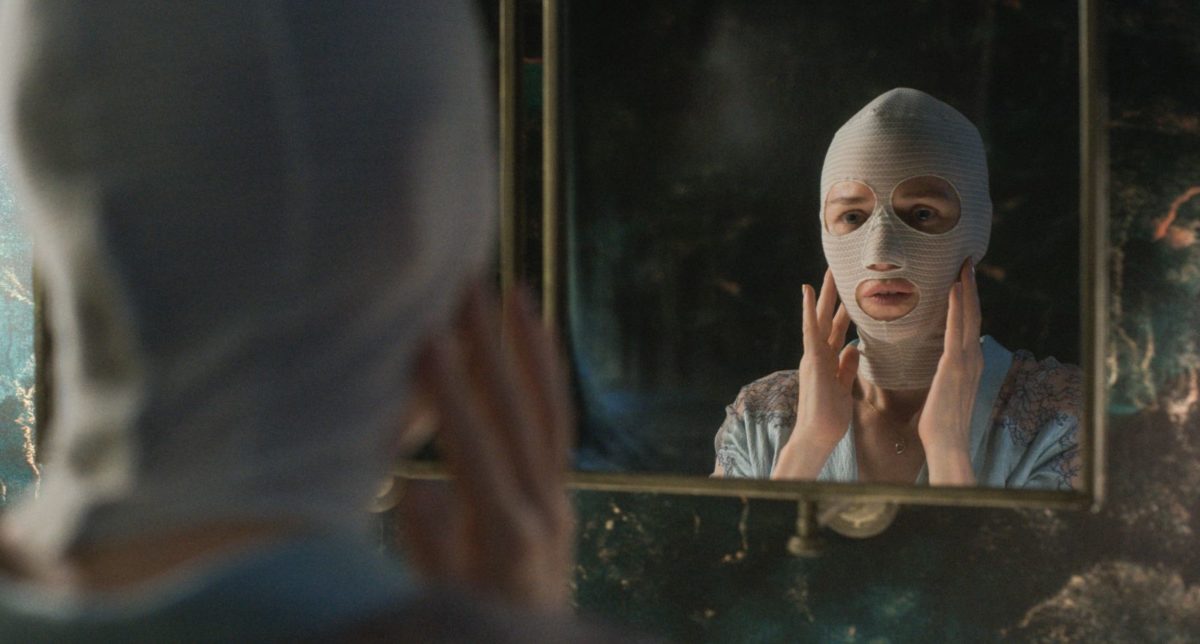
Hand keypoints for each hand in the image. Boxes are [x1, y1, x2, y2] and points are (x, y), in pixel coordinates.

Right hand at [398, 281, 574, 611]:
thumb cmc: (474, 628)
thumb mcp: (440, 599)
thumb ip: (428, 546)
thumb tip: (413, 484)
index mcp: (506, 539)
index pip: (477, 454)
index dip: (451, 398)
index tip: (428, 342)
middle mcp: (543, 510)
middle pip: (519, 417)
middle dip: (491, 351)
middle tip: (469, 289)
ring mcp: (559, 498)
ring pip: (548, 412)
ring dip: (530, 350)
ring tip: (514, 293)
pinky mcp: (561, 493)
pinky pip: (557, 426)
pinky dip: (547, 377)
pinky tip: (536, 339)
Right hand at [772, 268, 858, 479]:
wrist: (818, 435)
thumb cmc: (830, 416)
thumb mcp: (844, 387)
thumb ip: (847, 367)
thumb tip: (855, 347)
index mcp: (827, 360)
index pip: (838, 329)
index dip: (844, 309)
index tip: (850, 290)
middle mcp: (818, 354)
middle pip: (827, 318)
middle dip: (833, 294)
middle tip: (839, 268)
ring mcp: (813, 355)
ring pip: (819, 318)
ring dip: (823, 294)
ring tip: (828, 271)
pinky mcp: (813, 360)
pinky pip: (811, 330)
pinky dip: (809, 309)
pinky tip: (808, 291)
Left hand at [918, 260, 982, 484]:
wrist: (946, 441)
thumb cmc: (939, 420)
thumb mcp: (943, 389)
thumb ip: (943, 372)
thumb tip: (935, 363)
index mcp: (968, 362)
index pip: (970, 324)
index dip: (968, 300)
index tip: (963, 278)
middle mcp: (972, 357)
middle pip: (973, 314)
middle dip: (970, 287)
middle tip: (966, 262)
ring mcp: (966, 360)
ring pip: (968, 316)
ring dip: (966, 289)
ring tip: (963, 266)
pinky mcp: (954, 365)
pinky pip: (955, 329)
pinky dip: (957, 306)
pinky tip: (953, 288)